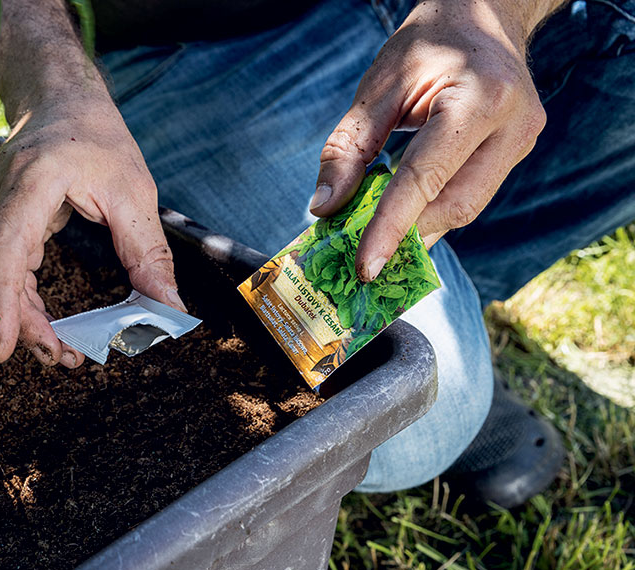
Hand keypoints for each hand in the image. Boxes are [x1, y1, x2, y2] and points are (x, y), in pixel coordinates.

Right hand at [0, 95, 183, 367]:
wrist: (59, 97)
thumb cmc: (96, 135)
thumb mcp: (134, 191)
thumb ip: (147, 253)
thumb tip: (169, 310)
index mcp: (32, 181)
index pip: (3, 247)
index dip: (1, 300)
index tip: (4, 344)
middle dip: (16, 322)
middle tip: (61, 358)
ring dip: (17, 317)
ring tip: (60, 351)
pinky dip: (17, 301)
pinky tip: (46, 324)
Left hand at [310, 0, 550, 280]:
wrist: (483, 15)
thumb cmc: (427, 45)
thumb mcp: (378, 86)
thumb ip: (349, 148)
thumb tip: (324, 208)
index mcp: (480, 98)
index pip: (427, 178)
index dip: (392, 227)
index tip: (365, 266)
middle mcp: (513, 125)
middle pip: (454, 204)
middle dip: (406, 237)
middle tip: (362, 261)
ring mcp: (522, 141)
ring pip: (466, 207)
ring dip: (420, 230)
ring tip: (378, 243)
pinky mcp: (517, 152)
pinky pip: (471, 195)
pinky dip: (433, 211)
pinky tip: (404, 220)